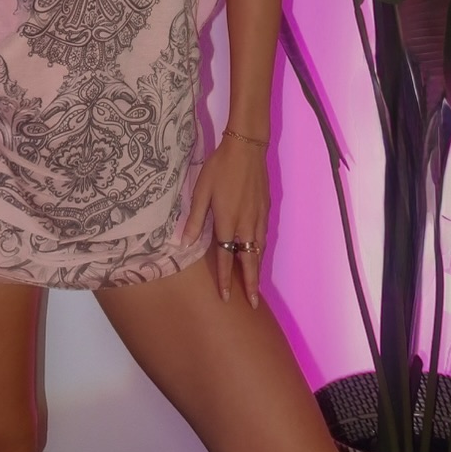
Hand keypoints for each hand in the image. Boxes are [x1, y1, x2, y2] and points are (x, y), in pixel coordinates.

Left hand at [180, 132, 269, 306]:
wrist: (247, 148)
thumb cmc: (219, 168)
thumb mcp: (200, 191)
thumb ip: (194, 219)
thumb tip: (185, 243)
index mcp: (228, 221)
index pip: (226, 257)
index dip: (225, 279)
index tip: (226, 297)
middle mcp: (246, 224)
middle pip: (249, 260)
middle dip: (251, 283)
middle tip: (254, 303)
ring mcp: (258, 217)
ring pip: (259, 250)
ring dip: (257, 269)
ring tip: (255, 285)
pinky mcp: (265, 209)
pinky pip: (263, 237)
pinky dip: (261, 251)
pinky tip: (258, 254)